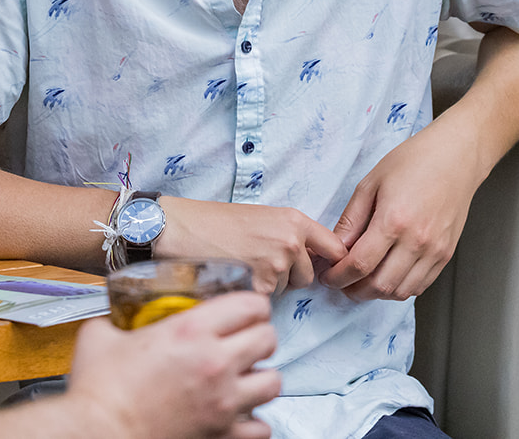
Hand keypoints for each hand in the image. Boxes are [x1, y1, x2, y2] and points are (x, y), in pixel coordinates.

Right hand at [66, 292, 280, 438]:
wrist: (97, 435)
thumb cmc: (99, 393)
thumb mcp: (99, 338)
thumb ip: (115, 321)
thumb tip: (114, 318)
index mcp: (190, 331)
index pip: (250, 305)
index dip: (252, 305)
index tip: (246, 311)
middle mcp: (215, 363)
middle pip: (268, 338)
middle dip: (260, 336)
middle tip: (246, 341)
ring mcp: (223, 402)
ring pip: (273, 381)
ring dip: (261, 377)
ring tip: (246, 377)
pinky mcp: (222, 434)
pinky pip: (261, 427)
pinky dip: (254, 421)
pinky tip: (239, 414)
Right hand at [156, 197, 346, 294]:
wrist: (183, 228)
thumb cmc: (217, 221)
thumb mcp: (264, 217)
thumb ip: (291, 235)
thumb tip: (311, 259)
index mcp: (295, 220)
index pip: (335, 248)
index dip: (328, 261)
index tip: (322, 268)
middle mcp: (292, 242)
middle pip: (308, 276)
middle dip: (290, 277)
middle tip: (260, 264)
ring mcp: (277, 266)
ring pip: (285, 290)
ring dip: (269, 286)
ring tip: (243, 267)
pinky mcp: (259, 287)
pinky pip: (266, 301)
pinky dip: (252, 295)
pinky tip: (235, 279)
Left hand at [320, 122, 485, 300]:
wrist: (456, 156)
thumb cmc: (414, 161)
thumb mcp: (371, 183)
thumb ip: (351, 220)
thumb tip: (336, 248)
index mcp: (393, 220)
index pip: (359, 265)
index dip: (338, 277)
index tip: (328, 276)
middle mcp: (416, 241)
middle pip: (379, 286)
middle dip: (353, 290)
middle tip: (341, 282)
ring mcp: (434, 251)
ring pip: (399, 292)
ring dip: (376, 293)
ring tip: (362, 281)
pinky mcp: (445, 254)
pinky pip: (419, 286)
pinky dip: (399, 289)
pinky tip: (387, 276)